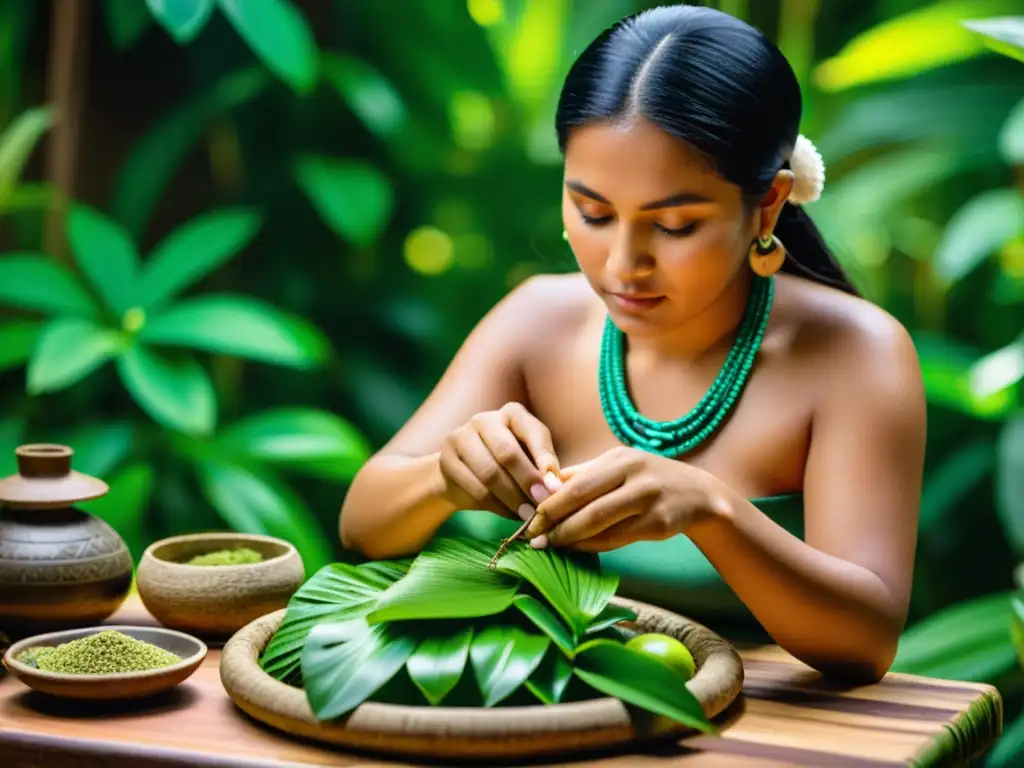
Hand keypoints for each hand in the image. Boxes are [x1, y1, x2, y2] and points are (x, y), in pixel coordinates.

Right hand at [438, 402, 561, 519]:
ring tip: (528, 515)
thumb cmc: (506, 466)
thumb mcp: (528, 460)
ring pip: (490, 473)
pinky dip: (495, 506)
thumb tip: (555, 487)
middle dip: (527, 482)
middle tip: (541, 505)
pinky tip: (509, 514)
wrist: (461, 476)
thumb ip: (542, 468)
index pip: (533, 432)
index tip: (556, 488)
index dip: (545, 461)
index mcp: (512, 413)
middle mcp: (484, 419)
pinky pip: (474, 488)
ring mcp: (461, 436)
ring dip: (512, 499)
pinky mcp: (446, 459)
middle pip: (508, 453)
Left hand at [524, 447, 726, 550]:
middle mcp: (635, 475)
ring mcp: (649, 500)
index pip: (576, 483)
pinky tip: (578, 548)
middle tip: (534, 537)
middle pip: (585, 502)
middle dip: (554, 522)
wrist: (698, 495)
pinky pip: (617, 539)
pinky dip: (593, 545)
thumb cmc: (648, 479)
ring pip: (599, 523)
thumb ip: (582, 475)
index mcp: (620, 458)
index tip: (530, 518)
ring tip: (551, 545)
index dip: (550, 503)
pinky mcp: (658, 524)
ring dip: (571, 538)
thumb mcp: (618, 466)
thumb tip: (543, 487)